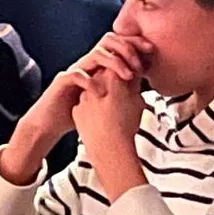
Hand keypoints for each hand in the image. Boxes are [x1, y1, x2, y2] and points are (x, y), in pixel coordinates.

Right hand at [11, 32, 153, 159]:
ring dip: (114, 62)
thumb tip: (143, 85)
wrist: (50, 121)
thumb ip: (119, 88)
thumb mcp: (104, 98)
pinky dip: (89, 81)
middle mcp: (87, 63)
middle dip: (126, 47)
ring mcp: (75, 70)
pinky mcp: (62, 82)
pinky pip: (75, 74)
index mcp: (99, 65)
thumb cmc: (77, 110)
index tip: (151, 50)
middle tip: (140, 63)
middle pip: (107, 40)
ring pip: (95, 53)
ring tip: (127, 76)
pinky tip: (100, 92)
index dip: (134, 43)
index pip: (118, 44)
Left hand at [71, 67, 146, 200]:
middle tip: (121, 93)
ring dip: (100, 95)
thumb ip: (134, 85)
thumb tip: (134, 76)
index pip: (117, 64)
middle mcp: (94, 84)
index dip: (124, 69)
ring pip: (92, 90)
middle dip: (111, 81)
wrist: (108, 150)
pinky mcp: (76, 110)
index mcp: (111, 79)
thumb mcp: (137, 103)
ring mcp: (83, 97)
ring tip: (111, 111)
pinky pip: (85, 104)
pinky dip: (91, 108)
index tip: (130, 76)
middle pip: (103, 75)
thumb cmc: (126, 127)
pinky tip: (100, 120)